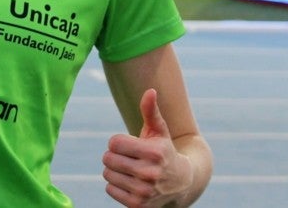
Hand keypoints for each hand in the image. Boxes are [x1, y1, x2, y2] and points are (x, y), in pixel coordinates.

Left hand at [102, 88, 195, 206]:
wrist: (180, 184)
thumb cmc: (164, 152)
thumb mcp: (160, 131)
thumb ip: (151, 111)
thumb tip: (150, 91)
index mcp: (155, 152)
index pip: (114, 142)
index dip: (118, 142)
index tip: (129, 145)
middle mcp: (150, 173)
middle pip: (108, 158)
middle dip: (114, 155)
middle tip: (128, 158)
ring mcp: (143, 192)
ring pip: (107, 174)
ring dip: (114, 170)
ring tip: (129, 170)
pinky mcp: (137, 205)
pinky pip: (109, 189)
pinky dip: (115, 185)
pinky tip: (129, 183)